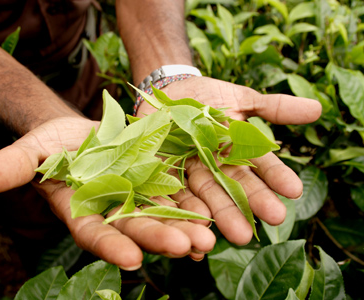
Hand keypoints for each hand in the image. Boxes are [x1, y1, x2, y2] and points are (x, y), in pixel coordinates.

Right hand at [0, 116, 214, 269]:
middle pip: (137, 227)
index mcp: (83, 211)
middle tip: (187, 248)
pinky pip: (178, 195)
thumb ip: (13, 166)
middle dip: (160, 238)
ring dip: (186, 227)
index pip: (96, 234)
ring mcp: (139, 197)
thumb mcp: (34, 149)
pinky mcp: (158, 180)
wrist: (84, 133)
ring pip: (163, 215)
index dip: (112, 247)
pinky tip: (212, 220)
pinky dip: (193, 207)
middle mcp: (114, 210)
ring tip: (208, 238)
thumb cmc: (55, 144)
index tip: (131, 259)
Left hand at [137, 76, 321, 244]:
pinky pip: (169, 193)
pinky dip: (180, 211)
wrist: (168, 91)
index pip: (260, 166)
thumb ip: (273, 108)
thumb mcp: (240, 98)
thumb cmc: (207, 96)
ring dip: (220, 214)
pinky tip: (194, 227)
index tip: (294, 190)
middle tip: (272, 220)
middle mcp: (215, 167)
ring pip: (204, 195)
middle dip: (251, 204)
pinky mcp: (160, 172)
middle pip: (233, 187)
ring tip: (236, 232)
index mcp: (236, 151)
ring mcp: (188, 171)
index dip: (276, 177)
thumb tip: (317, 109)